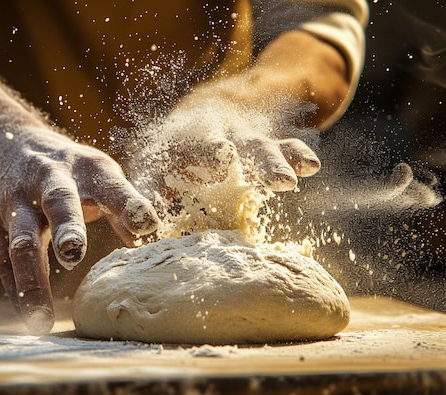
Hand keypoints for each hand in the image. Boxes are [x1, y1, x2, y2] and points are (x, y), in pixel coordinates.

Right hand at [0, 126, 158, 333]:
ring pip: (22, 241)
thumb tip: (150, 236)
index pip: (111, 185)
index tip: (146, 224)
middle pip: (58, 202)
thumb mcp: (98, 173)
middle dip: (67, 227)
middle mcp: (48, 180)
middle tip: (74, 254)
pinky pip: (4, 262)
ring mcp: (17, 203)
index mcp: (85, 168)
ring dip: (31, 279)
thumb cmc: (67, 167)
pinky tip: (28, 316)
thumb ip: (122, 203)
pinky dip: (17, 290)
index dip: (128, 204)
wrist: (5, 142)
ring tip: (42, 318)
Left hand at [132, 98, 320, 196]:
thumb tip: (136, 231)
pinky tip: (310, 166)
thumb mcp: (150, 166)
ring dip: (280, 161)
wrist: (202, 112)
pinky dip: (298, 154)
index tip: (224, 156)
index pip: (202, 143)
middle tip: (276, 178)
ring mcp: (247, 139)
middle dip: (259, 161)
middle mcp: (222, 135)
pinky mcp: (268, 146)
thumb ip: (145, 194)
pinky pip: (287, 147)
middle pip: (243, 146)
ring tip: (295, 176)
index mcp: (191, 139)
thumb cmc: (170, 151)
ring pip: (265, 147)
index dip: (213, 150)